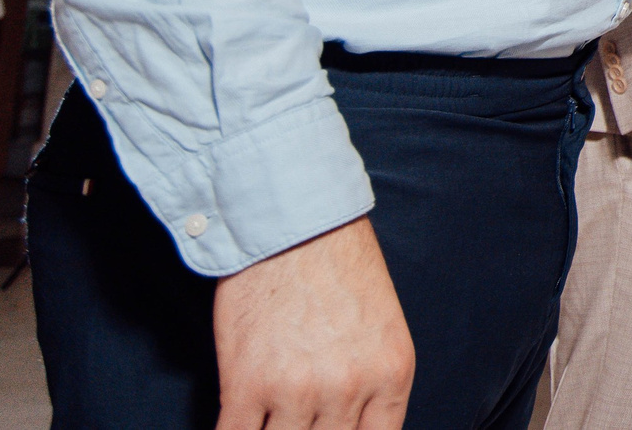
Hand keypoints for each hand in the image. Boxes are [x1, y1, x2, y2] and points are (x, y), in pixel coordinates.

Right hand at [211, 217, 413, 429]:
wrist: (293, 222)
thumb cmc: (337, 267)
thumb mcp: (381, 326)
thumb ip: (373, 382)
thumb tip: (350, 427)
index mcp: (393, 372)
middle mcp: (351, 387)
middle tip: (298, 423)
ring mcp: (298, 390)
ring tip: (270, 420)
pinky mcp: (246, 384)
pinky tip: (239, 425)